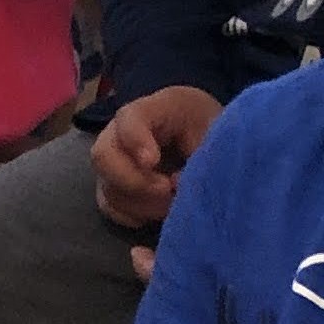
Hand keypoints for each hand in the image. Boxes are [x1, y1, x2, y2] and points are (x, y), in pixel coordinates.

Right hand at [94, 85, 221, 233]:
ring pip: (108, 186)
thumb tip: (178, 184)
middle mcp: (122, 132)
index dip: (135, 139)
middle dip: (135, 181)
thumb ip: (203, 154)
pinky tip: (160, 211)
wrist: (212, 142)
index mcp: (158, 109)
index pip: (130, 118)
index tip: (152, 161)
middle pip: (103, 155)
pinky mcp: (115, 187)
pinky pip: (111, 207)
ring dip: (142, 203)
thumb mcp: (220, 136)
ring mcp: (115, 161)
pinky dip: (135, 214)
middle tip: (167, 190)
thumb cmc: (217, 134)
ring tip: (174, 202)